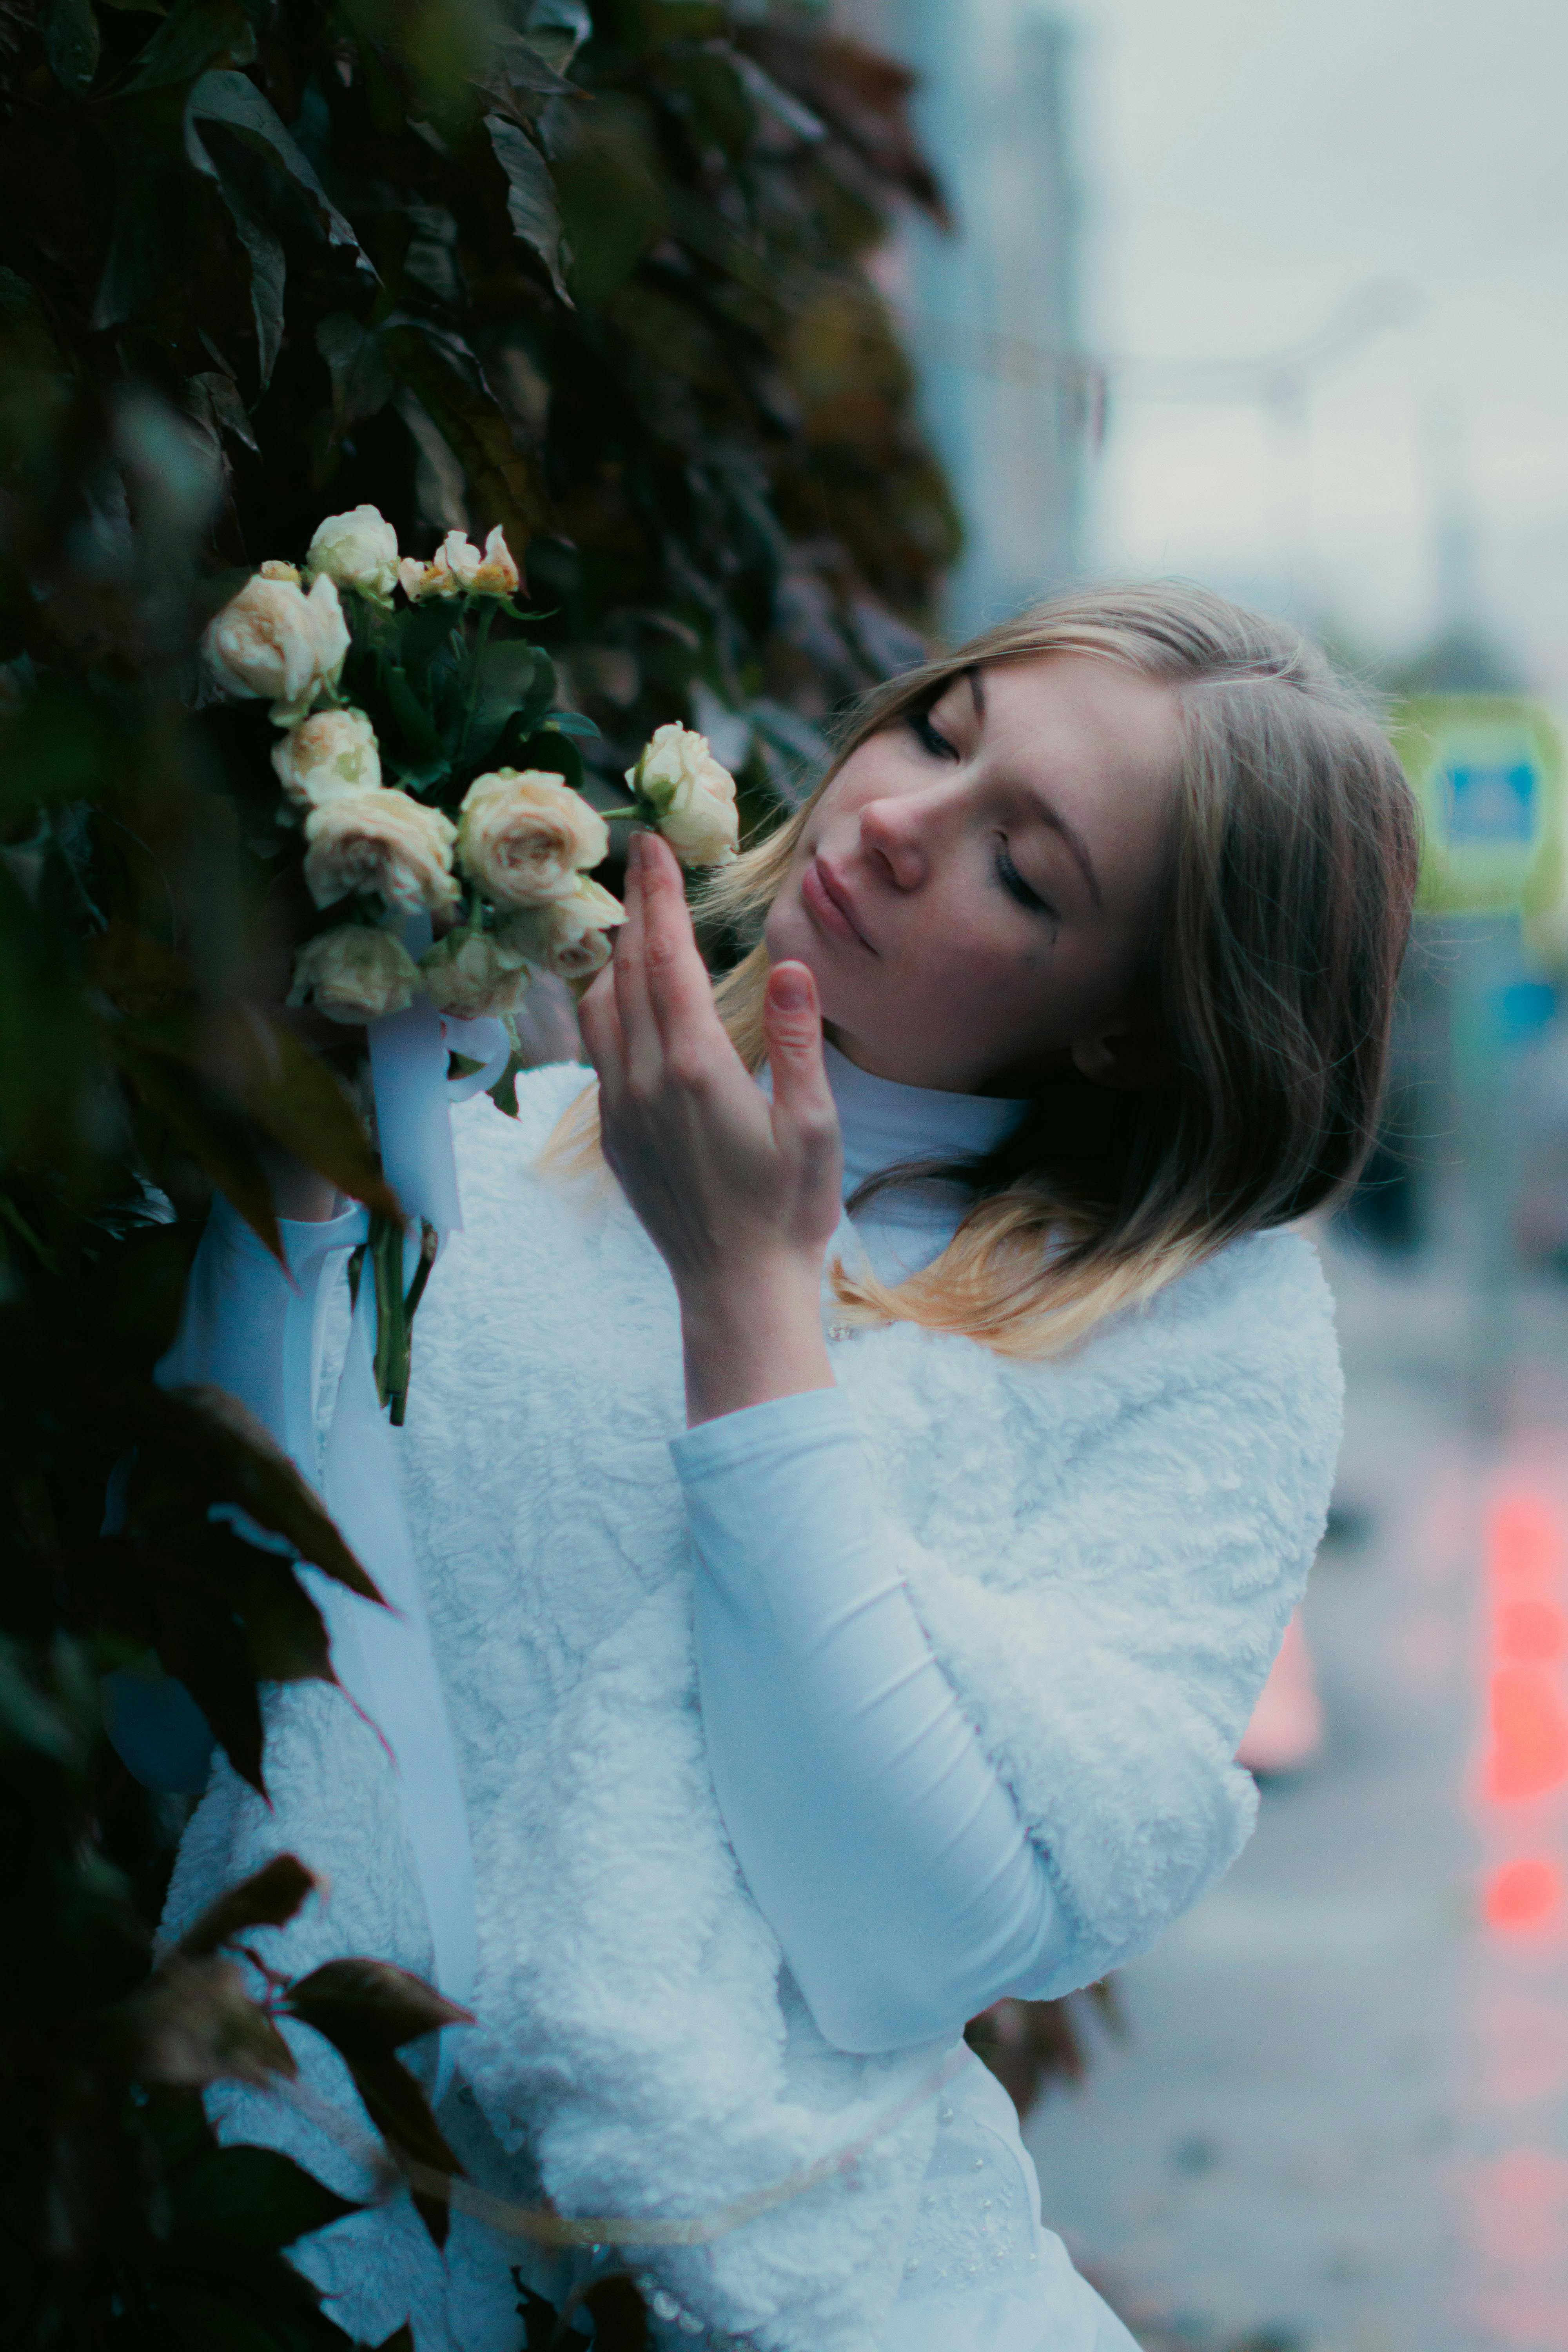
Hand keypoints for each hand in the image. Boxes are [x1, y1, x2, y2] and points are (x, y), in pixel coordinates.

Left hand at [578, 830, 842, 1422]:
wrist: (736, 1289)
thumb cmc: (788, 1211)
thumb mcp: (814, 1126)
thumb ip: (799, 1042)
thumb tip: (790, 966)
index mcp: (696, 1068)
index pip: (668, 959)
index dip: (661, 896)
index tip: (653, 845)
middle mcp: (645, 1080)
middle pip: (628, 971)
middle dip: (635, 908)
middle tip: (640, 857)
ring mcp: (621, 1108)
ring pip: (599, 1008)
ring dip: (612, 955)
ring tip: (627, 919)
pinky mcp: (615, 1135)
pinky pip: (598, 1051)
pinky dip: (606, 1005)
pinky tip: (621, 998)